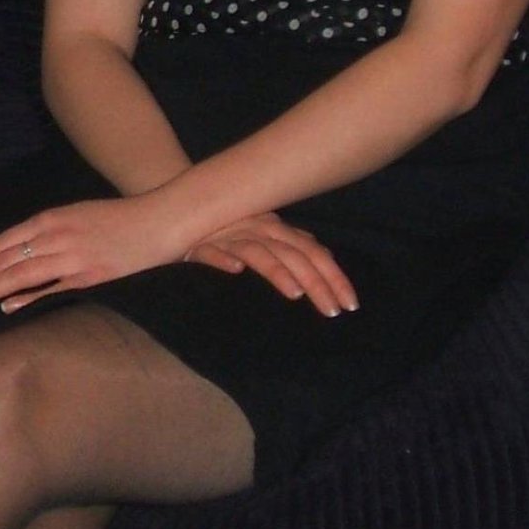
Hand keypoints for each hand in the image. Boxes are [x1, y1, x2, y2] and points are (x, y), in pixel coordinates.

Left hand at [0, 194, 182, 315]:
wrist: (159, 220)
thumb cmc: (118, 219)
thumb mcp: (75, 216)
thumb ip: (46, 234)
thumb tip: (17, 257)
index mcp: (48, 219)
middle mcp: (53, 235)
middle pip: (0, 262)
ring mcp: (70, 256)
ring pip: (16, 275)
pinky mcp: (89, 275)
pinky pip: (49, 287)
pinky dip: (25, 297)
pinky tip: (5, 307)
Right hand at [185, 212, 357, 316]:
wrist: (177, 216)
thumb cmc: (226, 233)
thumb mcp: (262, 237)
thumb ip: (288, 245)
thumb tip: (321, 254)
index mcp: (275, 228)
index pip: (313, 252)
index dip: (334, 276)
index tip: (351, 304)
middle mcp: (256, 228)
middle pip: (293, 254)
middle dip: (317, 282)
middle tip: (333, 311)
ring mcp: (228, 235)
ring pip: (258, 252)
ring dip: (277, 271)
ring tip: (295, 294)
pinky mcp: (198, 245)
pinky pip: (211, 252)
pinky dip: (223, 259)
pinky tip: (236, 272)